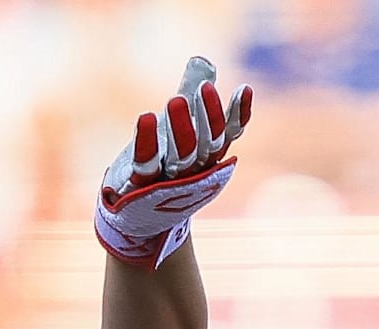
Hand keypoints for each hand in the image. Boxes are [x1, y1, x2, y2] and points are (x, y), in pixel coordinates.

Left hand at [94, 56, 252, 268]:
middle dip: (208, 115)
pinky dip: (146, 142)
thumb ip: (190, 94)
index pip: (230, 134)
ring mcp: (170, 182)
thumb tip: (203, 61)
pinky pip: (147, 164)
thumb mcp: (177, 127)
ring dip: (182, 128)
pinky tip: (146, 117)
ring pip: (184, 156)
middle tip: (204, 88)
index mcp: (209, 156)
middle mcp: (195, 171)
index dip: (239, 114)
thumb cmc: (162, 165)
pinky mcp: (141, 187)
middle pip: (209, 144)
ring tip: (176, 99)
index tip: (243, 88)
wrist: (135, 216)